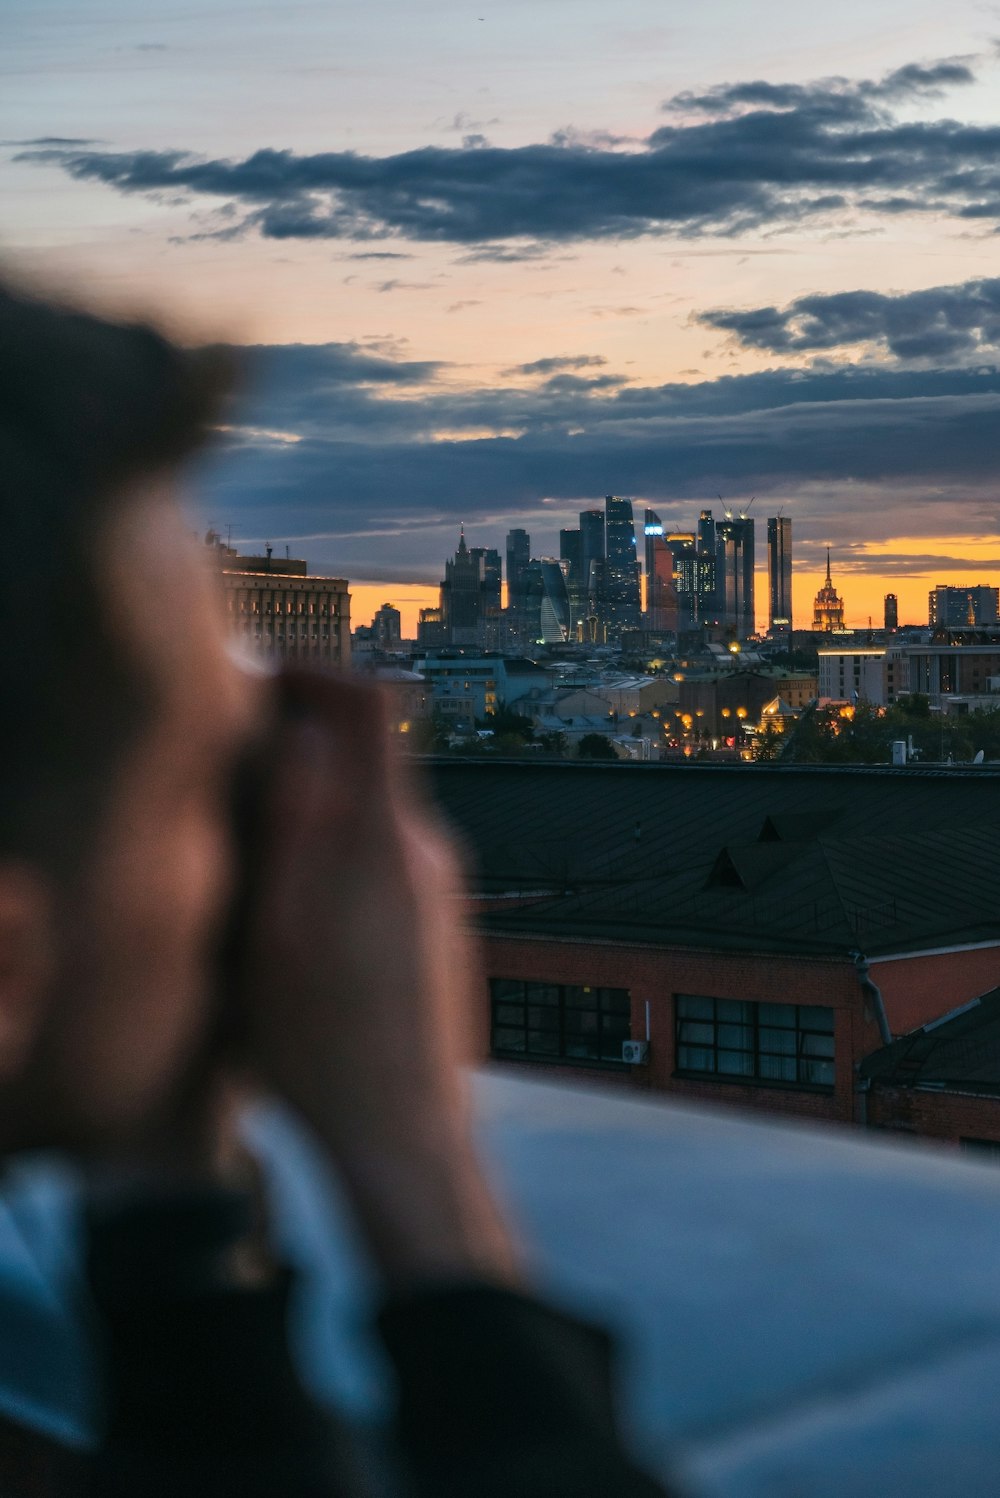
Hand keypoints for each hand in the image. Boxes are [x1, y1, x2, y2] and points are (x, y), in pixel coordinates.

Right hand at [241, 672, 518, 1288]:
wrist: (405, 1131)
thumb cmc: (322, 1041)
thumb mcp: (275, 928)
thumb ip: (291, 819)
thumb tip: (300, 728)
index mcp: (382, 834)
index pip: (371, 700)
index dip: (315, 671)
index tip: (262, 679)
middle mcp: (426, 846)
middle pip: (368, 754)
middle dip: (304, 747)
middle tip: (237, 778)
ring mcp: (442, 886)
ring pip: (374, 811)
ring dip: (320, 812)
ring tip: (263, 867)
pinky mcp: (443, 921)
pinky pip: (387, 859)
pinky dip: (342, 858)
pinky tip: (306, 924)